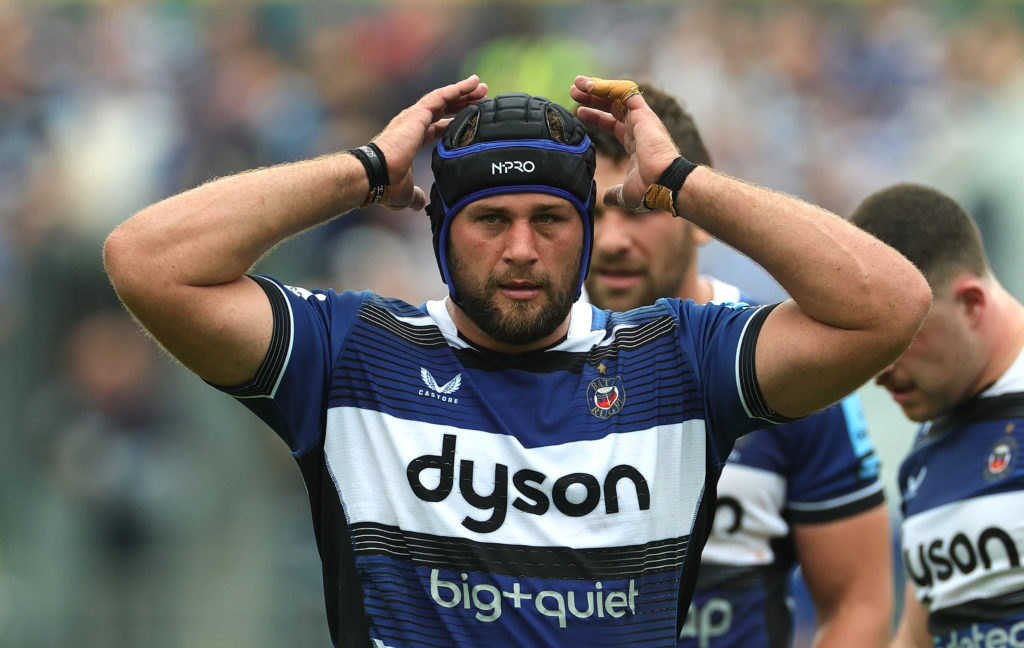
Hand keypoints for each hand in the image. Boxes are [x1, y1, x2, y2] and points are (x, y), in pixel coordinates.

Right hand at [370, 75, 488, 210]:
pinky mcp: (417, 114)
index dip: (453, 123)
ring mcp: (414, 117)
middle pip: (443, 109)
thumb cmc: (387, 185)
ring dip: (463, 92)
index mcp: (412, 140)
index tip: (469, 120)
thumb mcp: (407, 193)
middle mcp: (412, 124)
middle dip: (462, 103)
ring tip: (481, 86)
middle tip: (481, 98)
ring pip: (444, 98)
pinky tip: (472, 83)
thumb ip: (415, 196)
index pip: (437, 127)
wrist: (375, 176)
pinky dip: (458, 89)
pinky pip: (441, 96)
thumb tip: (420, 203)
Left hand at [570, 76, 679, 211]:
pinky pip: (625, 92)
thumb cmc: (649, 190)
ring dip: (596, 87)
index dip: (596, 117)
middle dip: (593, 97)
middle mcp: (639, 127)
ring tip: (578, 83)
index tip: (579, 112)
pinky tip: (590, 85)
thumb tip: (607, 200)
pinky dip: (607, 86)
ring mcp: (642, 119)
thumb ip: (615, 193)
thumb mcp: (626, 194)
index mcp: (635, 143)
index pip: (613, 123)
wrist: (663, 184)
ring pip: (617, 95)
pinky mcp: (643, 113)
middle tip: (574, 90)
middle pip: (612, 105)